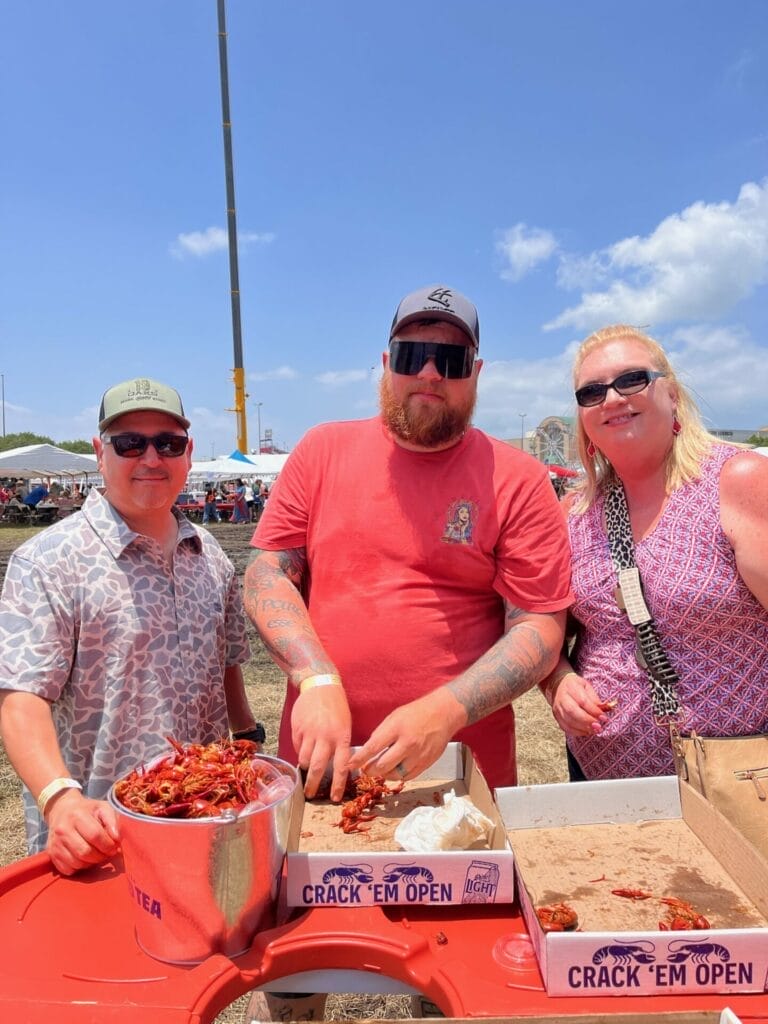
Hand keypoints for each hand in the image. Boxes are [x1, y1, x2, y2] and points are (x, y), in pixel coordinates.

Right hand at [45, 790, 119, 874]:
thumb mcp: (103, 808)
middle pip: (85, 852)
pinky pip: (67, 869)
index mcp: (77, 815)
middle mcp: (63, 829)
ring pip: (77, 863)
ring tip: (97, 855)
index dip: (108, 845)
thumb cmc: (87, 810)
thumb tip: (116, 839)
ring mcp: (55, 843)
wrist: (62, 810)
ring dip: (91, 863)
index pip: (95, 835)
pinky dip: (79, 867)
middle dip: (101, 856)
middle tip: (107, 853)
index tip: (114, 847)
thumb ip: (113, 821)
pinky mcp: (51, 854)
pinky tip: (84, 858)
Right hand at [291, 685, 351, 800]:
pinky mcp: (298, 728)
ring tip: (306, 768)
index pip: (341, 766)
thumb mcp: (345, 725)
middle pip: (318, 767)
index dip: (338, 784)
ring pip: (304, 759)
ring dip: (305, 766)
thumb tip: (335, 765)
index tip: (335, 798)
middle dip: (313, 784)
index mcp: (342, 736)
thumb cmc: (337, 706)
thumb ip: (340, 744)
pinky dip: (300, 751)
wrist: (321, 685)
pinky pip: (297, 747)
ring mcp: (310, 732)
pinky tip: (303, 748)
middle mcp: (326, 736)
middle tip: (310, 795)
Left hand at [348, 689, 465, 781]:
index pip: (373, 747)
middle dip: (370, 770)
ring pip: (395, 774)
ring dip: (384, 774)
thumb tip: (369, 750)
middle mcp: (408, 743)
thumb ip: (382, 733)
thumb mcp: (395, 716)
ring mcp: (418, 755)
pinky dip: (398, 776)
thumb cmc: (416, 713)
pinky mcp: (426, 763)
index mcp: (397, 728)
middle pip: (383, 765)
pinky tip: (395, 770)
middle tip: (366, 769)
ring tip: (380, 769)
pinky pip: (407, 776)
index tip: (350, 765)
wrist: (443, 713)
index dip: (359, 759)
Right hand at [549, 671, 609, 736]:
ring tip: (595, 730)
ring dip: (583, 728)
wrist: (559, 686)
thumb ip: (595, 699)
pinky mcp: (557, 717)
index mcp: (571, 687)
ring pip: (568, 721)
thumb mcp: (587, 687)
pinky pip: (565, 728)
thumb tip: (606, 709)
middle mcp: (561, 698)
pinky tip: (586, 731)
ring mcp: (557, 708)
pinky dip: (577, 732)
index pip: (582, 700)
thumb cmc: (576, 687)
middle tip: (598, 726)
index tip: (604, 717)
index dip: (593, 710)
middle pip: (572, 711)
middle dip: (587, 721)